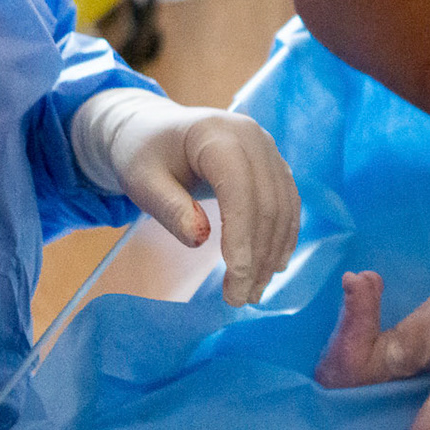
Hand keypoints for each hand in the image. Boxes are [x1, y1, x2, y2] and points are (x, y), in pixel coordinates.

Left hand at [75, 89, 301, 305]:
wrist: (154, 130)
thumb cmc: (143, 156)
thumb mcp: (141, 181)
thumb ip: (169, 208)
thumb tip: (200, 239)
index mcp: (216, 134)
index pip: (239, 191)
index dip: (242, 239)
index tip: (235, 282)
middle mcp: (252, 137)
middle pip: (267, 204)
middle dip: (258, 256)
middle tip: (241, 298)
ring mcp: (268, 150)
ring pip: (283, 209)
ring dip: (272, 254)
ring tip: (253, 291)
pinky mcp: (275, 165)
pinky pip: (287, 205)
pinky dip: (282, 239)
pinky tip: (272, 267)